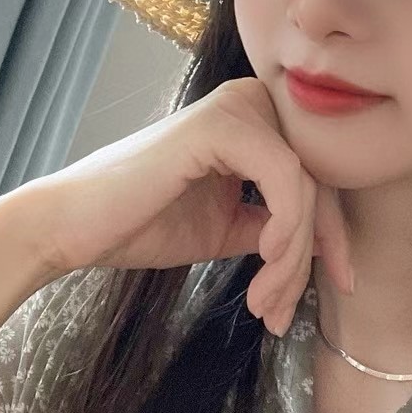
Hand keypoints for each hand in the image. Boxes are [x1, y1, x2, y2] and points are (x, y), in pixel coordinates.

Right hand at [0, 78, 353, 335]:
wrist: (71, 229)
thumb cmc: (141, 224)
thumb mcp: (229, 226)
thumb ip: (276, 224)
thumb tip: (327, 243)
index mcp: (254, 119)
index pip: (318, 175)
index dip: (334, 234)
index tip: (340, 284)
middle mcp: (251, 100)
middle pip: (319, 180)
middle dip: (315, 253)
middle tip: (289, 312)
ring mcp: (237, 106)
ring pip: (306, 186)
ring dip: (292, 258)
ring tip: (266, 304)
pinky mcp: (221, 124)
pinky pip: (285, 178)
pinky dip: (287, 227)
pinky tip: (266, 263)